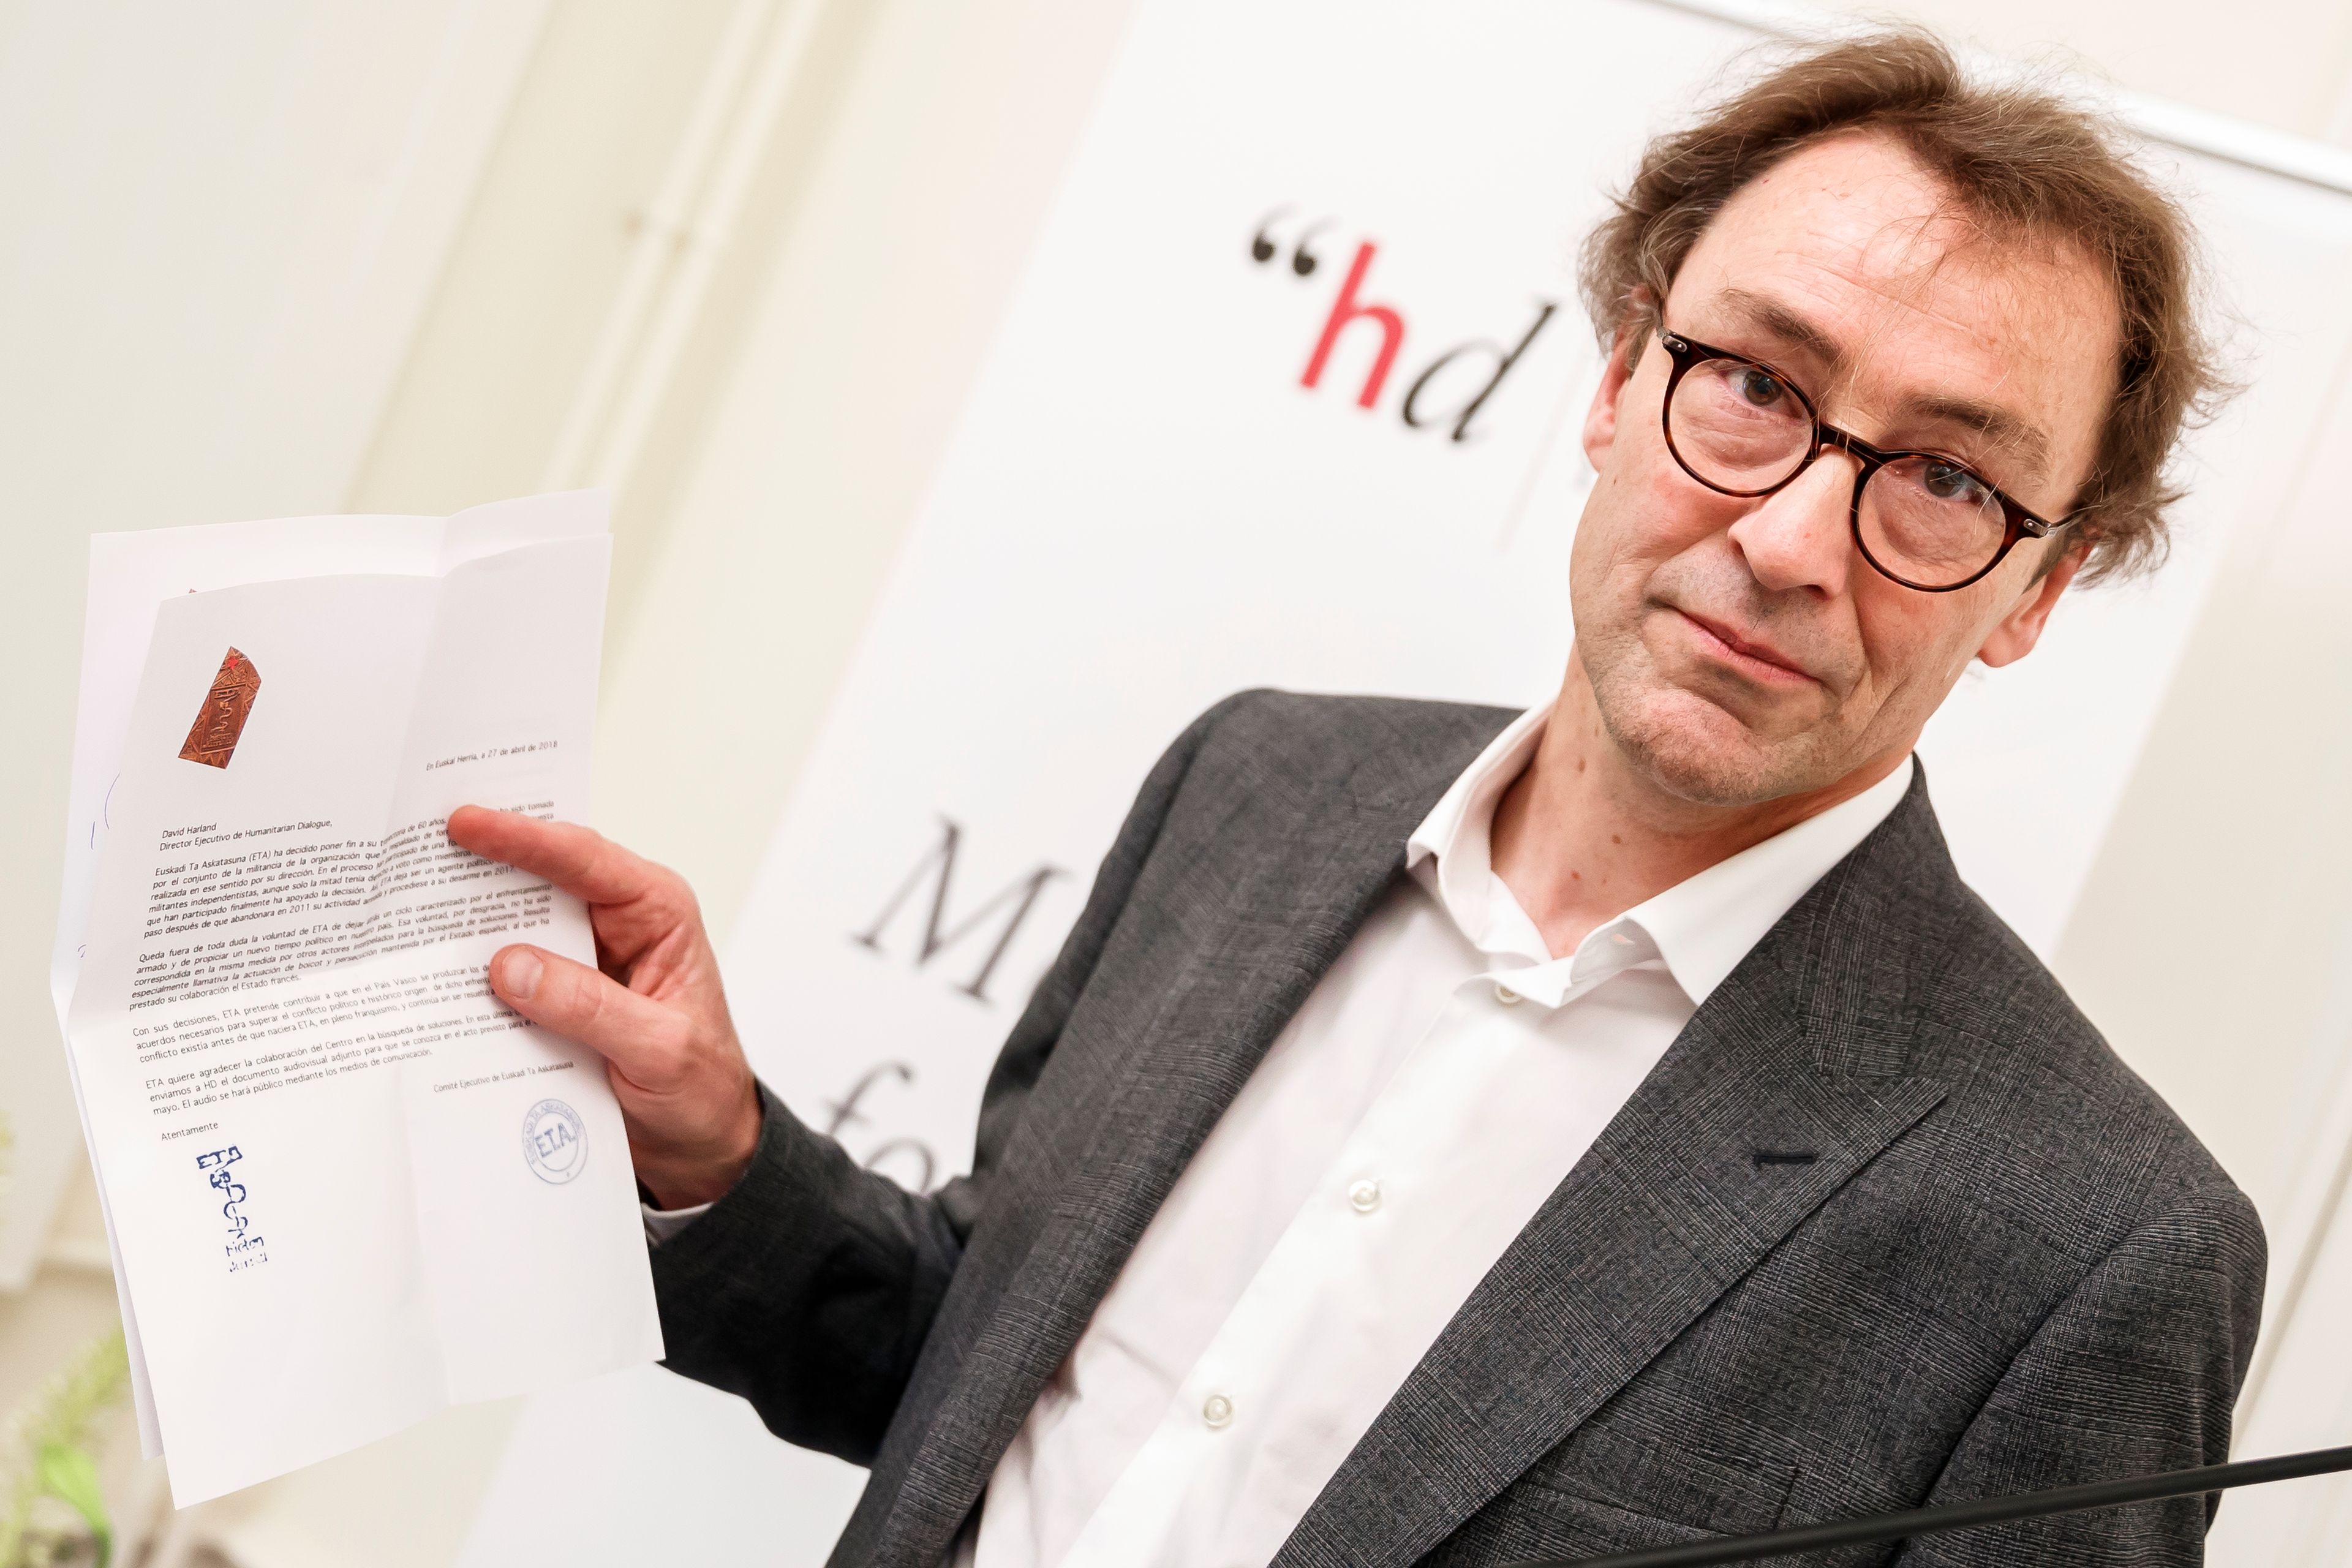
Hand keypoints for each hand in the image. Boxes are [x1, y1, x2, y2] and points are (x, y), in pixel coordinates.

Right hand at [446, 806, 761, 1208]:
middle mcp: (615, 924)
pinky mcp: (552, 999)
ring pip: (512, 924)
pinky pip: (502, 976)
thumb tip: (508, 966)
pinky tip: (421, 975)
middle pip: (539, 877)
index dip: (523, 837)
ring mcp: (578, 961)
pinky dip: (466, 975)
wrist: (699, 1145)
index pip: (585, 860)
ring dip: (463, 920)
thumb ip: (589, 1006)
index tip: (464, 823)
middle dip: (479, 861)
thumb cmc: (702, 1087)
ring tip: (396, 903)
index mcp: (656, 912)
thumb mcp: (659, 1049)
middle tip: (411, 844)